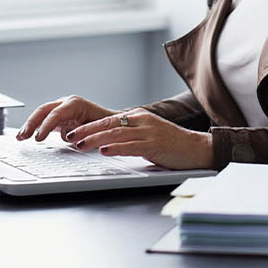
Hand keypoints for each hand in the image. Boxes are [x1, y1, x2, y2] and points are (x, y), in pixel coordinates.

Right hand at [16, 95, 117, 142]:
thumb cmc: (107, 124)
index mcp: (75, 104)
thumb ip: (82, 131)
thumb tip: (69, 137)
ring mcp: (61, 109)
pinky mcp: (59, 117)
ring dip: (30, 125)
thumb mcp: (96, 127)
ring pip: (41, 114)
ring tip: (20, 137)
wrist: (112, 121)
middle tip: (24, 136)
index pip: (56, 114)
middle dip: (32, 123)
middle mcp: (66, 103)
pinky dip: (35, 127)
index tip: (38, 138)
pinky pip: (44, 120)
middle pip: (44, 111)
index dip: (45, 126)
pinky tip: (26, 135)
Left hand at [67, 108, 213, 169]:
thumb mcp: (148, 135)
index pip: (108, 119)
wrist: (197, 148)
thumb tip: (106, 143)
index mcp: (139, 117)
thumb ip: (129, 136)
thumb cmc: (172, 145)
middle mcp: (142, 121)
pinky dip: (115, 148)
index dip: (89, 126)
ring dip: (95, 140)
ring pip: (116, 133)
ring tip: (80, 145)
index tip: (73, 132)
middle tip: (70, 137)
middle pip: (108, 124)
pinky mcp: (155, 145)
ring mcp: (149, 132)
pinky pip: (131, 145)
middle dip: (86, 131)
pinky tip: (104, 151)